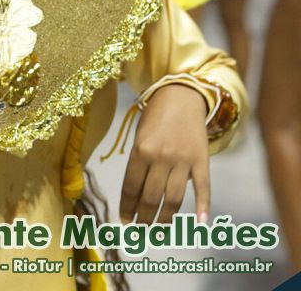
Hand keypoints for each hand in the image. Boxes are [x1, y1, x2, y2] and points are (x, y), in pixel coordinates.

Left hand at [120, 84, 208, 224]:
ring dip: (165, 218)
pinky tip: (199, 224)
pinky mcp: (202, 160)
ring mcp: (183, 159)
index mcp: (141, 149)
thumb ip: (139, 161)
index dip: (127, 207)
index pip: (131, 187)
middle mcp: (161, 156)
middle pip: (151, 197)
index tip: (124, 221)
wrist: (181, 95)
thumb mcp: (140, 135)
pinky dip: (202, 206)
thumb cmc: (155, 116)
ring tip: (158, 231)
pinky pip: (203, 187)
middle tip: (140, 231)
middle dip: (144, 218)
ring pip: (174, 198)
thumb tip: (136, 193)